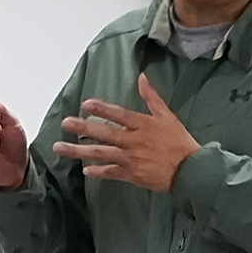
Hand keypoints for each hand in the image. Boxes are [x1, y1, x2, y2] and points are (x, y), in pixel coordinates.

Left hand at [54, 74, 200, 191]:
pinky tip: (85, 170)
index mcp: (142, 125)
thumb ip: (152, 97)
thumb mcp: (168, 116)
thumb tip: (142, 77)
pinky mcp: (131, 175)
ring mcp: (130, 159)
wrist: (190, 171)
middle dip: (82, 128)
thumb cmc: (179, 142)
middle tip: (65, 123)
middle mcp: (133, 141)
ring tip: (60, 147)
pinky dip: (97, 171)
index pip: (118, 114)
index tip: (85, 104)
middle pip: (104, 133)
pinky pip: (110, 172)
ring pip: (101, 153)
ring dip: (79, 151)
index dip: (102, 109)